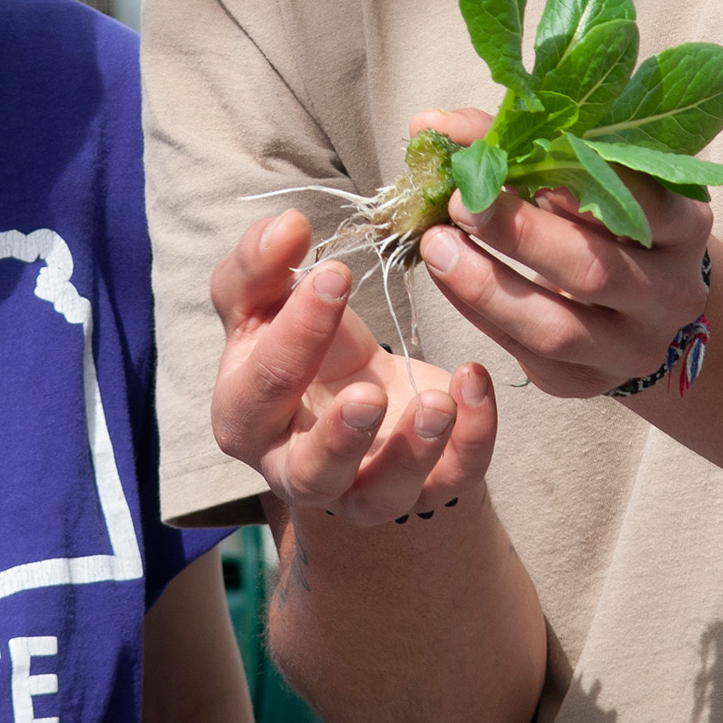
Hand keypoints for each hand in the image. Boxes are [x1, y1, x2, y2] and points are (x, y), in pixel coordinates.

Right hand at [209, 208, 497, 525]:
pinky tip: (475, 383)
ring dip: (411, 454)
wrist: (359, 394)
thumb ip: (264, 264)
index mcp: (248, 416)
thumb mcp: (271, 301)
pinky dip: (471, 439)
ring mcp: (363, 489)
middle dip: (339, 433)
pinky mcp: (424, 489)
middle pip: (309, 468)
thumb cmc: (304, 345)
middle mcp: (297, 468)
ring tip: (437, 403)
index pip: (260, 386)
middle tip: (367, 389)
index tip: (335, 273)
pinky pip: (452, 479)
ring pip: (380, 497)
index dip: (294, 334)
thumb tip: (285, 225)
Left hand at [413, 108, 714, 397]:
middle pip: (592, 271)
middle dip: (518, 235)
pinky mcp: (588, 381)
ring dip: (485, 285)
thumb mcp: (590, 177)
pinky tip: (445, 278)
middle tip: (458, 201)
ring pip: (557, 327)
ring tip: (436, 245)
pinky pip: (526, 355)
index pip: (642, 203)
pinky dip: (477, 312)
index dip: (578, 182)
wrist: (646, 305)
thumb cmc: (606, 221)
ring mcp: (633, 346)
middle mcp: (670, 293)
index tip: (517, 157)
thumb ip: (520, 146)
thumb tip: (432, 125)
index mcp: (685, 228)